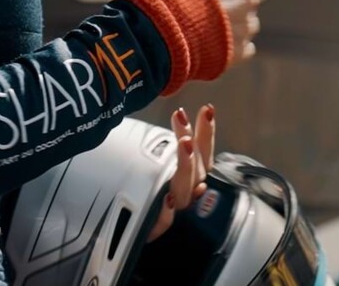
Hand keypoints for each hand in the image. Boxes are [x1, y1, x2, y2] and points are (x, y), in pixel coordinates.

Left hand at [147, 104, 214, 241]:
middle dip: (195, 143)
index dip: (207, 133)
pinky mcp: (156, 226)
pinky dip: (166, 214)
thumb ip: (174, 147)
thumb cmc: (145, 192)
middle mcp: (185, 192)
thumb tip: (182, 119)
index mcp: (188, 176)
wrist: (130, 228)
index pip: (203, 153)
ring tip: (184, 143)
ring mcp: (173, 209)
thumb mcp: (155, 164)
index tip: (207, 109)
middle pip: (197, 168)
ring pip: (184, 189)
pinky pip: (164, 222)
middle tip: (186, 119)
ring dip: (185, 165)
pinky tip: (167, 201)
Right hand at [174, 0, 260, 64]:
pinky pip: (243, 49)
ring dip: (231, 30)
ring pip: (246, 27)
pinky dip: (230, 50)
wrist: (165, 25)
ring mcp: (247, 25)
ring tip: (204, 34)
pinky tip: (210, 48)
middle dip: (232, 8)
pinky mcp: (242, 50)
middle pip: (246, 2)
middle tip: (207, 16)